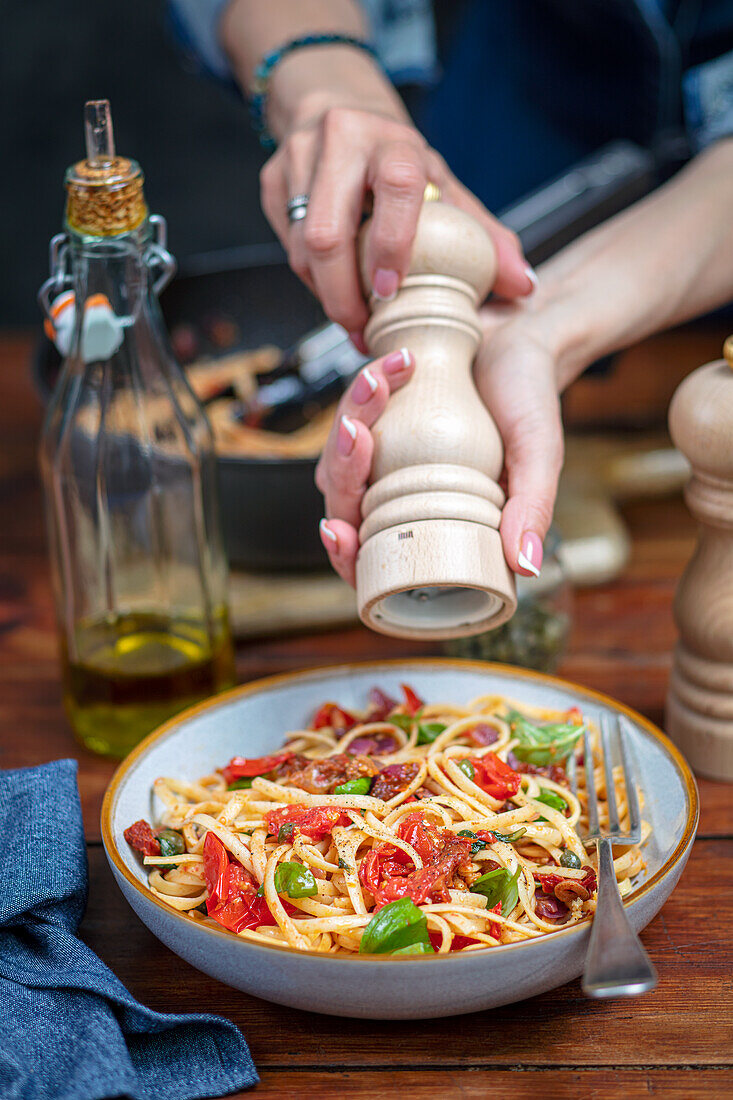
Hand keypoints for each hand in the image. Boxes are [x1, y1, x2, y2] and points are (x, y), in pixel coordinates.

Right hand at [261, 105, 534, 342]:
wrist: (337, 110)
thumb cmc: (399, 163)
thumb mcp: (444, 188)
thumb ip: (483, 236)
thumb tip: (523, 285)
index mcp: (392, 140)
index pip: (395, 186)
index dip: (392, 244)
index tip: (392, 292)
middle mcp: (340, 141)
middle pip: (327, 233)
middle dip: (344, 295)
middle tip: (365, 330)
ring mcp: (297, 159)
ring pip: (302, 248)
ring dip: (327, 296)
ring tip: (354, 322)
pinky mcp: (272, 182)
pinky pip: (287, 248)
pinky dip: (312, 282)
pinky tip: (335, 294)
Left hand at [316, 310, 563, 584]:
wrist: (518, 341)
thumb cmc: (531, 400)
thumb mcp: (539, 453)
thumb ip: (533, 508)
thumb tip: (527, 566)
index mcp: (438, 525)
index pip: (376, 563)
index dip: (347, 557)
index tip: (340, 530)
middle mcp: (404, 501)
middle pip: (345, 508)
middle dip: (344, 469)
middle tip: (360, 428)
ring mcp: (385, 464)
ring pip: (336, 463)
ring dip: (350, 419)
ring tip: (382, 381)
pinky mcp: (375, 425)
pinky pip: (345, 421)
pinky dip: (357, 397)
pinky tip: (383, 372)